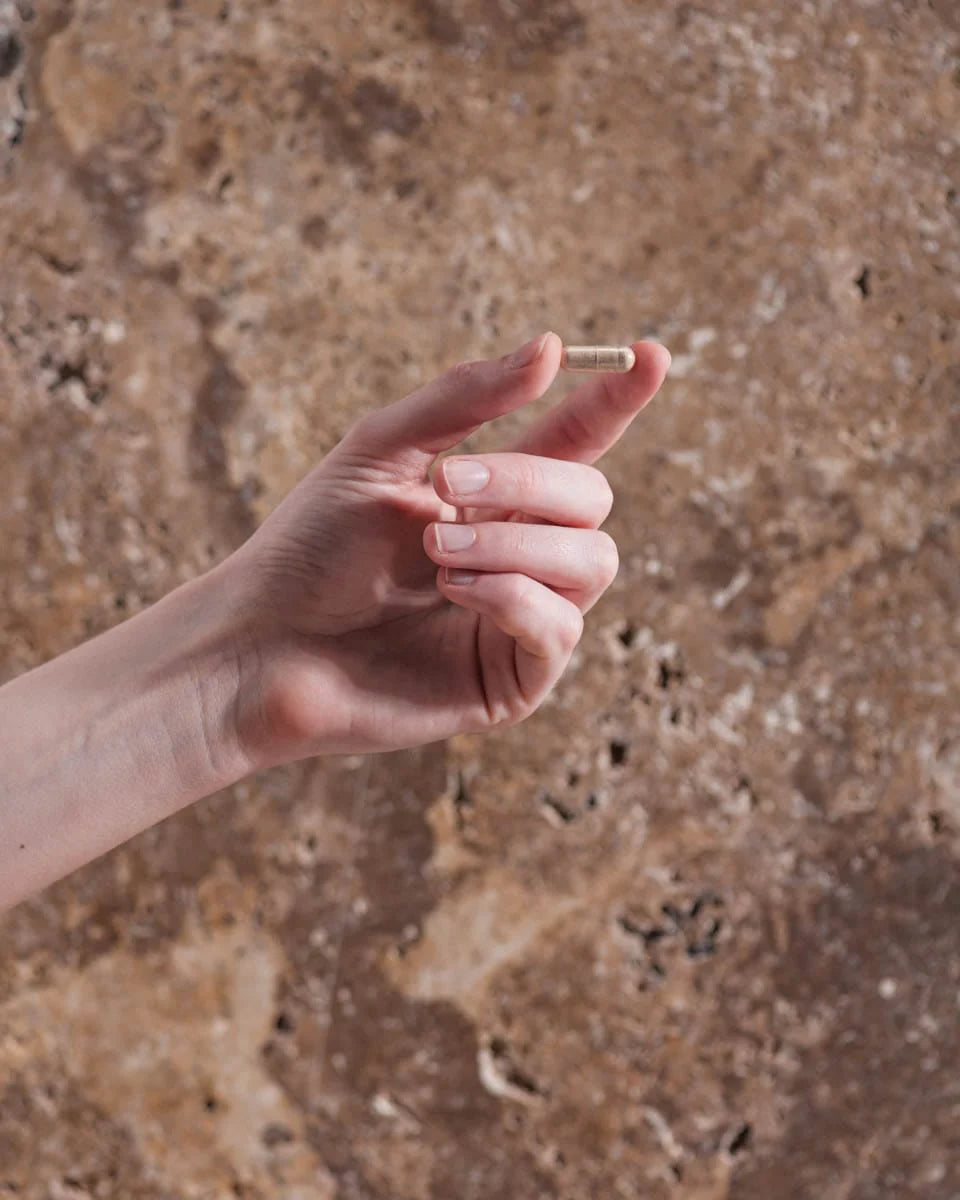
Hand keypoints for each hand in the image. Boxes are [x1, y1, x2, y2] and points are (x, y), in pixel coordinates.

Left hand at [226, 332, 669, 765]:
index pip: (578, 442)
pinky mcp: (515, 680)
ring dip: (517, 544)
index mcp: (493, 496)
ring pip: (593, 563)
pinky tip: (455, 595)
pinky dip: (514, 598)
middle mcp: (520, 552)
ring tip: (438, 555)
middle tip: (448, 489)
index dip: (616, 400)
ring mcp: (522, 617)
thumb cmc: (311, 547)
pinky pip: (560, 628)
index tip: (653, 354)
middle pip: (592, 499)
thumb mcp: (380, 452)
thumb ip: (464, 399)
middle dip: (528, 484)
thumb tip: (552, 348)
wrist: (263, 644)